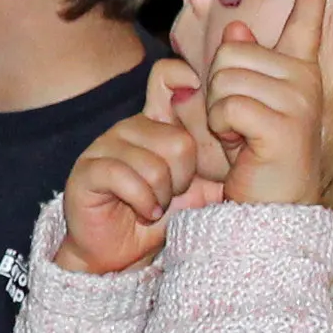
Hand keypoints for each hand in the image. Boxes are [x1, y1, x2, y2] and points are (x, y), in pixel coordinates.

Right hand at [56, 55, 225, 276]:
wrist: (122, 254)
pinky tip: (143, 212)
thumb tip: (246, 133)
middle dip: (183, 179)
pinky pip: (125, 177)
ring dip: (161, 196)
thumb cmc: (161, 219)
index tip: (199, 98)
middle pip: (178, 141)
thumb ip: (220, 164)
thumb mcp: (200, 190)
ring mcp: (105, 146)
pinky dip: (142, 202)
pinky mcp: (87, 170)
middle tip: (171, 195)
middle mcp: (130, 128)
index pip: (166, 78)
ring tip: (155, 206)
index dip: (183, 80)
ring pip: (153, 164)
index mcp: (156, 124)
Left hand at [201, 0, 332, 209]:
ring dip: (217, 110)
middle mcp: (305, 81)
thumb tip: (236, 29)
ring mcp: (299, 100)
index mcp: (299, 74)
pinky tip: (242, 146)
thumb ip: (240, 68)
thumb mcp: (241, 108)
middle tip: (238, 122)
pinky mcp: (285, 123)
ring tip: (241, 135)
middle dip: (218, 87)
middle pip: (231, 51)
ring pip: (225, 77)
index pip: (305, 25)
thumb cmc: (256, 160)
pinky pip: (227, 105)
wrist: (272, 209)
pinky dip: (221, 127)